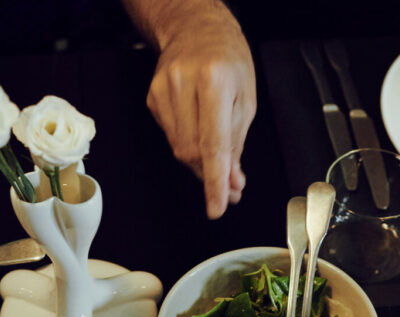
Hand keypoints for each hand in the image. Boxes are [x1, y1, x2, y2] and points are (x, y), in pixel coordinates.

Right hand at [146, 6, 255, 218]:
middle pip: (192, 151)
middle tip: (230, 188)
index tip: (217, 205)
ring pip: (179, 148)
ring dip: (200, 163)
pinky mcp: (152, 98)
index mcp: (214, 81)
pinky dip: (188, 144)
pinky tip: (199, 133)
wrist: (195, 29)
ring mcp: (162, 91)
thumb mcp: (246, 97)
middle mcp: (183, 84)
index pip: (212, 144)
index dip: (215, 180)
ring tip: (218, 162)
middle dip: (211, 175)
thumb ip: (237, 141)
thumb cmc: (227, 57)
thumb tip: (231, 180)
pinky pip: (171, 136)